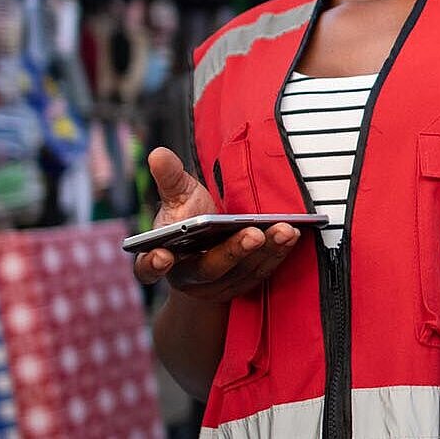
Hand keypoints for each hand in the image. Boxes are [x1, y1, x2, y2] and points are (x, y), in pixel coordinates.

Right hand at [132, 147, 302, 302]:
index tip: (161, 256)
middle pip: (209, 268)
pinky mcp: (244, 285)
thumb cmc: (189, 220)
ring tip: (283, 229)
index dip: (152, 264)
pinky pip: (262, 271)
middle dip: (233, 251)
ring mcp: (218, 286)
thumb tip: (157, 153)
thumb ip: (169, 178)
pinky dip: (277, 254)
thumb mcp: (177, 198)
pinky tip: (291, 234)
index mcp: (163, 258)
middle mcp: (189, 278)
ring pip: (242, 272)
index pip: (148, 268)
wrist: (207, 248)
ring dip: (264, 252)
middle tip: (254, 234)